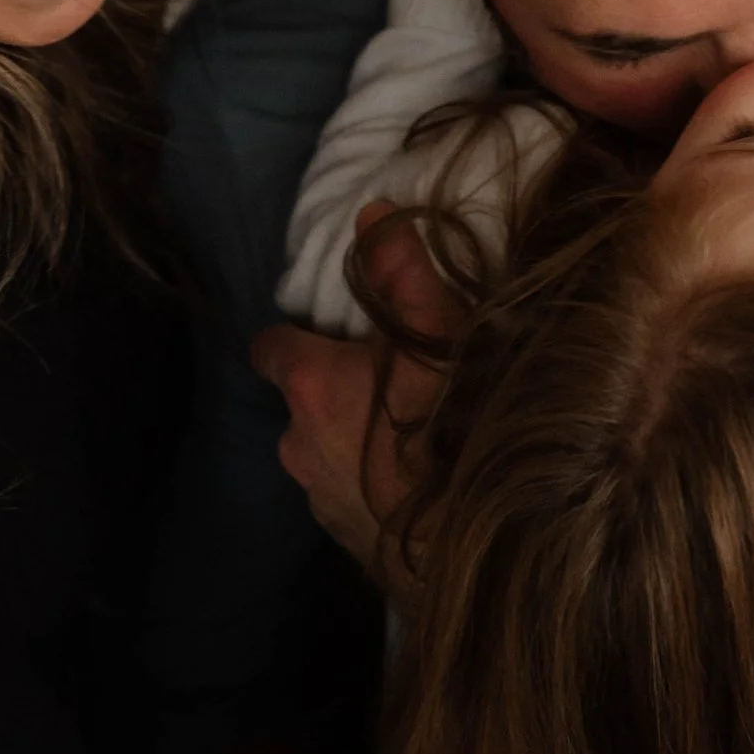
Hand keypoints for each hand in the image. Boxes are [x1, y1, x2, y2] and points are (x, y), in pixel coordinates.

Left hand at [249, 202, 460, 594]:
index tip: (334, 333)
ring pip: (325, 452)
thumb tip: (371, 210)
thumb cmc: (455, 425)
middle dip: (337, 392)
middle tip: (394, 384)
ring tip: (414, 438)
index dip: (298, 336)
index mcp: (310, 387)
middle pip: (304, 402)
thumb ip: (401, 269)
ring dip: (355, 442)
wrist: (481, 544)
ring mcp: (318, 498)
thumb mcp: (439, 333)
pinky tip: (418, 487)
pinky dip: (371, 486)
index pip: (272, 347)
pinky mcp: (345, 540)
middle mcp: (296, 443)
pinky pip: (349, 496)